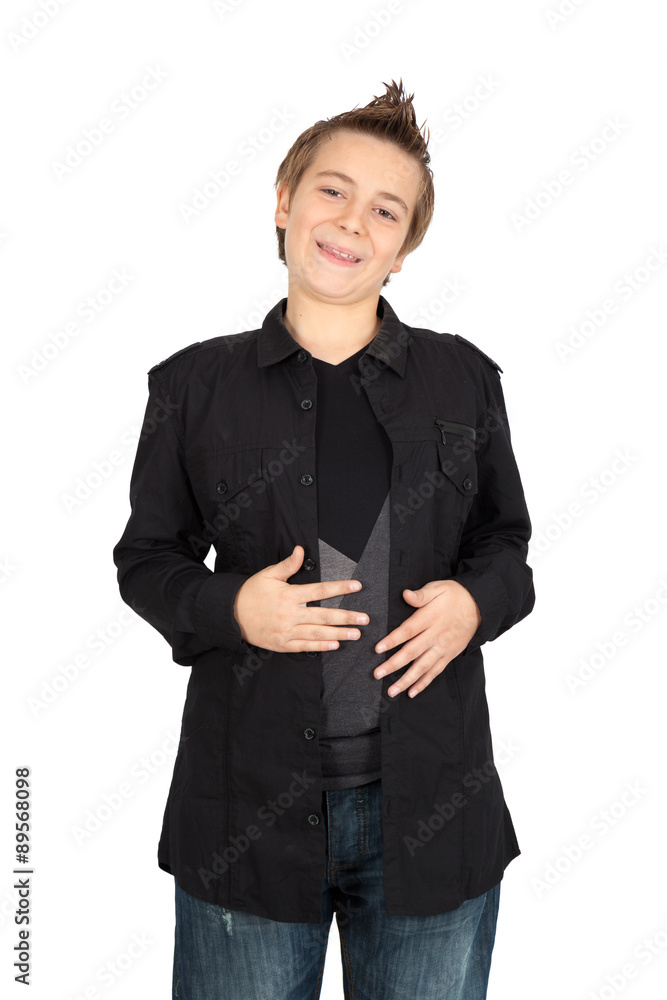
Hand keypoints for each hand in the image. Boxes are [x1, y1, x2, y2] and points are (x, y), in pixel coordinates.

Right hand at [233, 544, 368, 652]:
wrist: (230, 615)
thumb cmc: (250, 593)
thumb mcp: (268, 575)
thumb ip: (287, 565)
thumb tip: (300, 550)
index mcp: (289, 595)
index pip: (320, 590)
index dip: (340, 588)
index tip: (357, 586)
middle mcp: (290, 614)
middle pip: (324, 615)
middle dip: (347, 617)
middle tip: (365, 618)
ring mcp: (286, 631)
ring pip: (318, 633)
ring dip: (339, 634)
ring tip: (356, 634)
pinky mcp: (282, 644)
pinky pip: (305, 646)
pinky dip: (321, 646)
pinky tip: (335, 645)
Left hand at [373, 580, 481, 698]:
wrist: (480, 606)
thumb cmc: (455, 595)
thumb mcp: (438, 588)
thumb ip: (421, 594)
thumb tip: (405, 594)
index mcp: (430, 618)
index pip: (408, 631)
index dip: (392, 640)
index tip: (378, 649)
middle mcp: (436, 635)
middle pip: (412, 652)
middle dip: (394, 665)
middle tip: (377, 674)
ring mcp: (443, 648)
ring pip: (422, 667)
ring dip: (406, 680)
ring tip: (392, 690)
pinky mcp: (449, 655)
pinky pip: (435, 672)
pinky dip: (424, 683)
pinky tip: (412, 692)